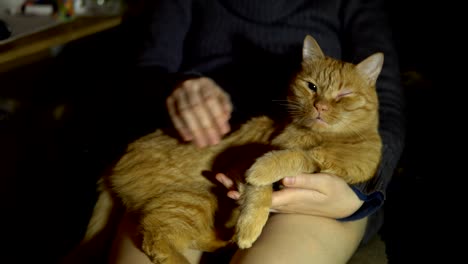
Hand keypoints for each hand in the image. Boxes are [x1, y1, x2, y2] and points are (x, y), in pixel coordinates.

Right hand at [166, 77, 232, 147]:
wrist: (185, 82)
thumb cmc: (207, 92)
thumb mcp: (219, 95)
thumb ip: (224, 105)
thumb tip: (225, 119)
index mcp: (204, 83)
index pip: (211, 100)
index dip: (217, 116)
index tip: (224, 132)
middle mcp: (189, 86)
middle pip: (197, 107)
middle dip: (206, 127)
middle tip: (213, 142)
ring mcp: (177, 93)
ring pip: (185, 112)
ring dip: (194, 130)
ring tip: (201, 144)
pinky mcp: (169, 101)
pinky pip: (174, 116)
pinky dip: (181, 128)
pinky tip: (188, 138)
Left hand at [215, 173, 362, 218]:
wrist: (345, 206)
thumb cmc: (336, 193)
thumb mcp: (325, 184)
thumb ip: (305, 182)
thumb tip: (285, 179)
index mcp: (290, 199)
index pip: (263, 196)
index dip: (246, 191)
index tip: (230, 185)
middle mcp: (282, 203)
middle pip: (254, 198)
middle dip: (236, 188)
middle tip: (218, 177)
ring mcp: (283, 202)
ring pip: (257, 197)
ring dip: (240, 188)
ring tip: (222, 178)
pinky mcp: (285, 199)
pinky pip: (264, 195)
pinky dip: (251, 188)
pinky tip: (240, 180)